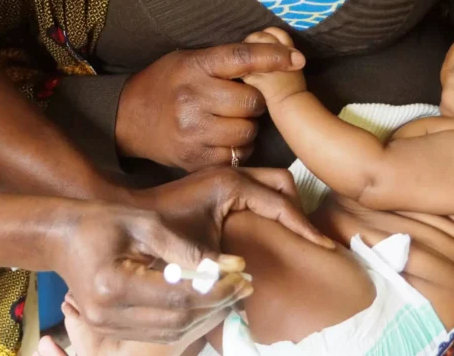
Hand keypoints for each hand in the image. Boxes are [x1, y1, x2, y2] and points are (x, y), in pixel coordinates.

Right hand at [50, 200, 252, 342]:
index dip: (215, 290)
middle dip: (216, 304)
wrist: (59, 237)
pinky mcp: (109, 330)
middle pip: (177, 322)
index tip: (243, 275)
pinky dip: (186, 320)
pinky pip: (157, 333)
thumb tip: (229, 264)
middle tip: (245, 285)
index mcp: (113, 285)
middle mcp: (107, 314)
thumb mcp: (143, 222)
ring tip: (231, 292)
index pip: (178, 298)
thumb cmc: (101, 221)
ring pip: (170, 333)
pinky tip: (205, 301)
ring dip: (205, 315)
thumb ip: (184, 246)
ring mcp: (105, 327)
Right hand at [116, 42, 305, 170]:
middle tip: (239, 101)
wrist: (127, 118)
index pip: (242, 58)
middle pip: (252, 102)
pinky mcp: (194, 158)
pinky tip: (221, 139)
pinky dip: (236, 149)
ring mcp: (192, 131)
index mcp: (194, 66)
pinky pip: (236, 156)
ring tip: (228, 121)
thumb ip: (224, 61)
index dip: (273, 59)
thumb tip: (276, 55)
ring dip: (247, 128)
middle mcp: (193, 97)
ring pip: (248, 132)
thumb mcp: (188, 60)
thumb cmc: (166, 84)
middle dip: (254, 102)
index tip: (298, 60)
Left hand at [135, 167, 333, 251]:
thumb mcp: (193, 252)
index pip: (280, 204)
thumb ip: (222, 266)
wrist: (128, 214)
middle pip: (282, 182)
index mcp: (230, 184)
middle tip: (309, 241)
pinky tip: (272, 230)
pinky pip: (258, 187)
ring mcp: (226, 174)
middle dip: (298, 210)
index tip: (326, 249)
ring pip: (272, 182)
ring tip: (296, 236)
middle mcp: (231, 173)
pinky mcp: (220, 182)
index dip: (305, 229)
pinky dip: (271, 204)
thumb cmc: (158, 232)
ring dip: (286, 206)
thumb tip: (250, 280)